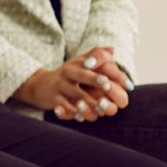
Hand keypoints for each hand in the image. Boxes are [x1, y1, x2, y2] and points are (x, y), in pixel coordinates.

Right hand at [14, 47, 130, 121]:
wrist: (40, 85)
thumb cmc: (67, 75)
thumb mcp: (79, 62)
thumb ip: (96, 55)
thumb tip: (112, 49)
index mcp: (78, 63)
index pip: (95, 62)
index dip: (111, 71)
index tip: (127, 83)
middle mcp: (68, 72)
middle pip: (82, 74)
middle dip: (94, 79)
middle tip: (107, 84)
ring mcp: (60, 85)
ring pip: (75, 93)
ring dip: (88, 102)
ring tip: (100, 110)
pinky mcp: (53, 98)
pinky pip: (64, 105)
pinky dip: (72, 112)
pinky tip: (81, 117)